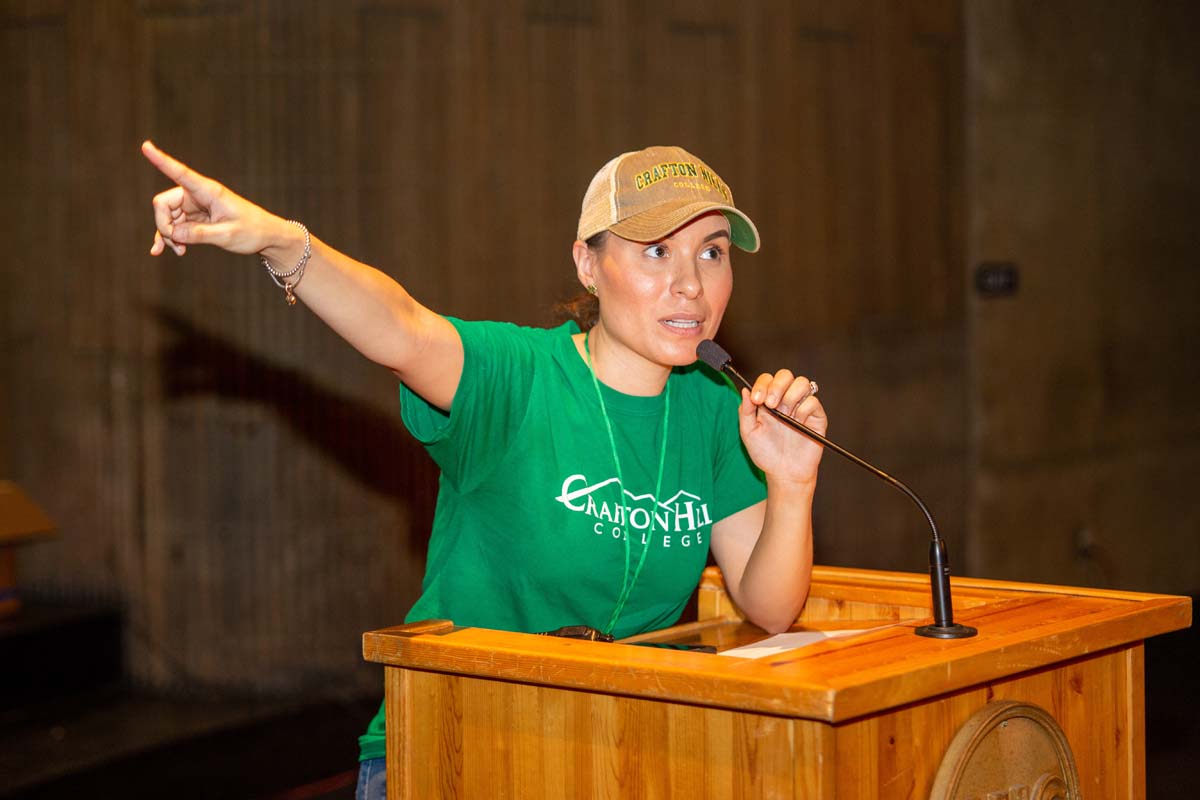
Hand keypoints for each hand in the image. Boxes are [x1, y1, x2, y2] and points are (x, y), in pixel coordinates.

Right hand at [142, 140, 289, 258]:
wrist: (267, 237)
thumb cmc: (253, 232)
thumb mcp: (227, 236)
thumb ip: (200, 234)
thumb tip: (173, 234)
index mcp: (208, 191)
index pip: (180, 173)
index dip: (161, 160)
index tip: (145, 146)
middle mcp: (198, 194)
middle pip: (164, 203)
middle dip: (164, 224)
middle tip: (177, 244)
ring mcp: (195, 206)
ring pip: (167, 216)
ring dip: (168, 235)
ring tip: (180, 251)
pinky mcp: (196, 217)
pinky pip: (175, 224)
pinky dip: (171, 237)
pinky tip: (168, 250)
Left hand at [738, 369, 826, 486]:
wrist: (784, 473)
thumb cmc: (766, 454)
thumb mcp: (749, 432)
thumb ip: (745, 411)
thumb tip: (745, 389)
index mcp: (768, 400)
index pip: (767, 379)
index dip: (762, 384)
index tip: (757, 400)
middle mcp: (786, 400)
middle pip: (785, 375)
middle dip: (776, 386)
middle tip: (771, 404)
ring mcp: (802, 407)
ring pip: (802, 383)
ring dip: (790, 395)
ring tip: (785, 414)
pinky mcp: (816, 416)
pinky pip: (813, 401)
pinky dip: (803, 409)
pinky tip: (797, 423)